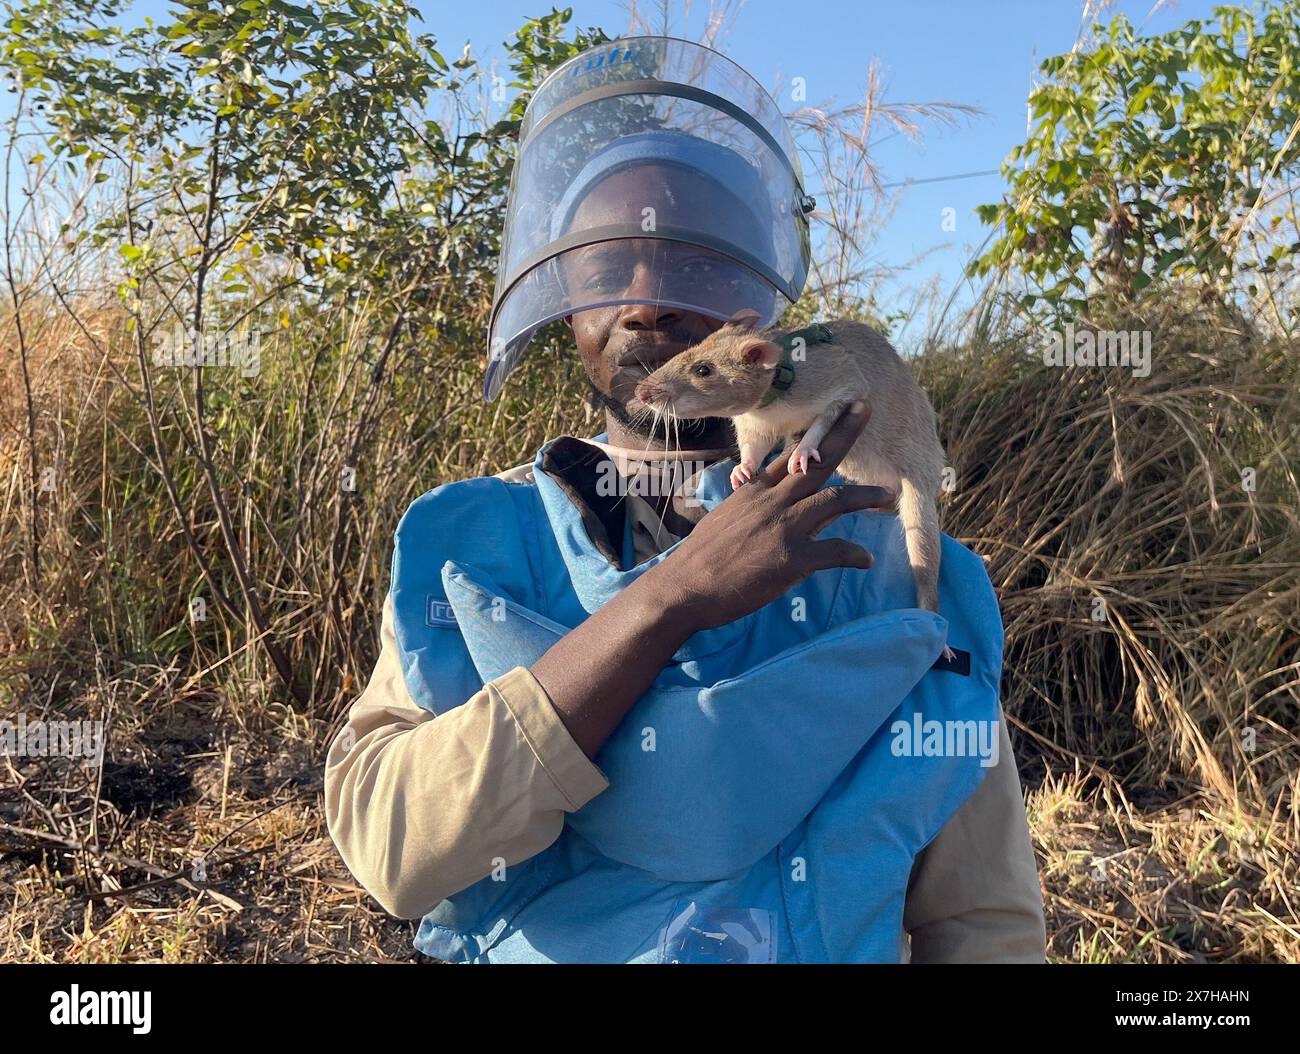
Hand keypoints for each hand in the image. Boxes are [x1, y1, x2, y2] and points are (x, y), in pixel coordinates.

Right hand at [645, 401, 895, 632]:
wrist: (684, 588)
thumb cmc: (700, 559)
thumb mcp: (724, 520)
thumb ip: (749, 507)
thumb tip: (760, 501)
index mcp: (754, 491)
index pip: (788, 454)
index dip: (813, 434)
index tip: (831, 413)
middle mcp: (771, 501)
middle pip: (815, 461)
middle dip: (843, 433)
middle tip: (864, 408)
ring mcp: (783, 527)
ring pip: (834, 499)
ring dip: (865, 495)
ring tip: (887, 494)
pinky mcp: (792, 558)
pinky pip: (835, 551)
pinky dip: (854, 554)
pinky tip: (865, 560)